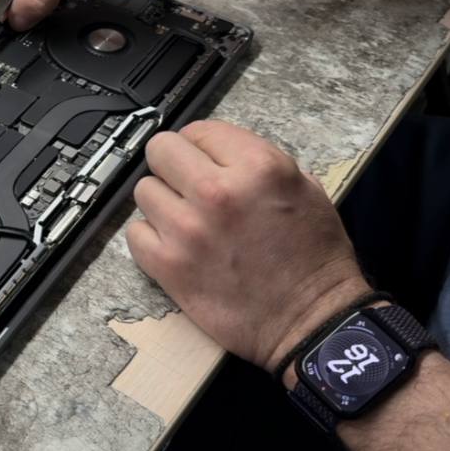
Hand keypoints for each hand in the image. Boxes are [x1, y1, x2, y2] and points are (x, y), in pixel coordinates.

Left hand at [126, 120, 371, 376]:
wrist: (312, 320)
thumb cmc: (315, 258)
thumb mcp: (306, 189)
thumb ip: (258, 163)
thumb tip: (217, 153)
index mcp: (258, 167)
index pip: (199, 130)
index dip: (200, 145)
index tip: (203, 160)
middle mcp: (218, 191)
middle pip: (160, 150)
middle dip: (172, 165)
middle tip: (185, 185)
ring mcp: (187, 228)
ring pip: (144, 190)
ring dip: (162, 203)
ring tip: (185, 220)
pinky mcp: (167, 264)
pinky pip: (134, 232)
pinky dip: (150, 238)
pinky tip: (175, 246)